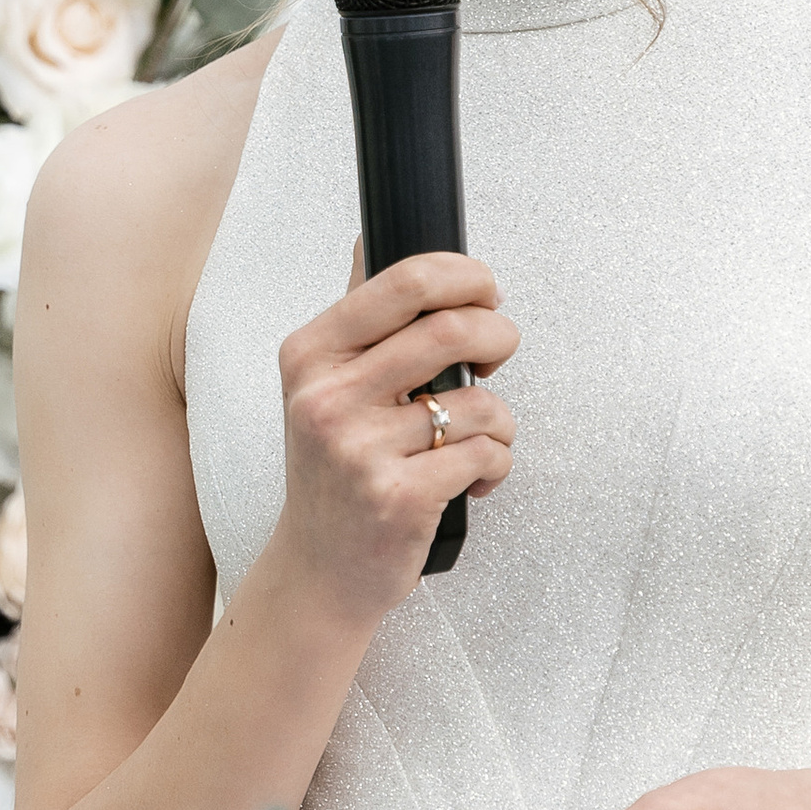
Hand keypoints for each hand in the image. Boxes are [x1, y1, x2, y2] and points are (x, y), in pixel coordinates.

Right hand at [266, 250, 518, 635]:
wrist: (317, 571)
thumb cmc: (332, 477)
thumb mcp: (322, 389)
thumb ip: (357, 320)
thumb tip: (367, 239)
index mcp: (310, 356)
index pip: (404, 282)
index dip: (466, 276)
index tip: (485, 294)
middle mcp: (326, 398)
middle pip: (451, 329)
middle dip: (499, 335)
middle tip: (497, 353)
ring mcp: (359, 450)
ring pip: (479, 401)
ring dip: (500, 421)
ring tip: (479, 440)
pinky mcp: (398, 497)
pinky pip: (485, 454)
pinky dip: (496, 465)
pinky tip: (473, 480)